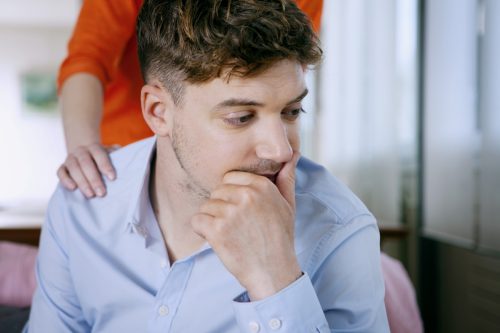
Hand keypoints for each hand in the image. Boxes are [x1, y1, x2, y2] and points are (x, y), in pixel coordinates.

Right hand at [57, 143, 118, 197]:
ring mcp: (70, 158)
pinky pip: (61, 172)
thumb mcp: (112, 155)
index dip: (105, 165)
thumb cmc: (104, 159)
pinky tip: (73, 188)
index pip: (99, 154)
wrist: (86, 154)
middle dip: (94, 179)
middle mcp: (81, 151)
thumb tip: (129, 161)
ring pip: (74, 169)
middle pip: (86, 163)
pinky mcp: (62, 167)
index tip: (113, 178)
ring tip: (90, 195)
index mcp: (94, 147)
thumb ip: (119, 156)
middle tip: (102, 193)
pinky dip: (65, 180)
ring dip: (82, 182)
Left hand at [191, 152, 301, 300]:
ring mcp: (230, 212)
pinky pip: (197, 220)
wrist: (274, 272)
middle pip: (217, 191)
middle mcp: (246, 195)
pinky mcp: (217, 230)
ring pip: (206, 206)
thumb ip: (286, 178)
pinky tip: (217, 240)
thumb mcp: (289, 205)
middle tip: (236, 226)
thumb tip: (291, 155)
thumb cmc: (280, 238)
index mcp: (261, 186)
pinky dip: (202, 231)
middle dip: (221, 207)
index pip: (230, 178)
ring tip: (230, 235)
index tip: (241, 212)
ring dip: (212, 220)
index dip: (231, 195)